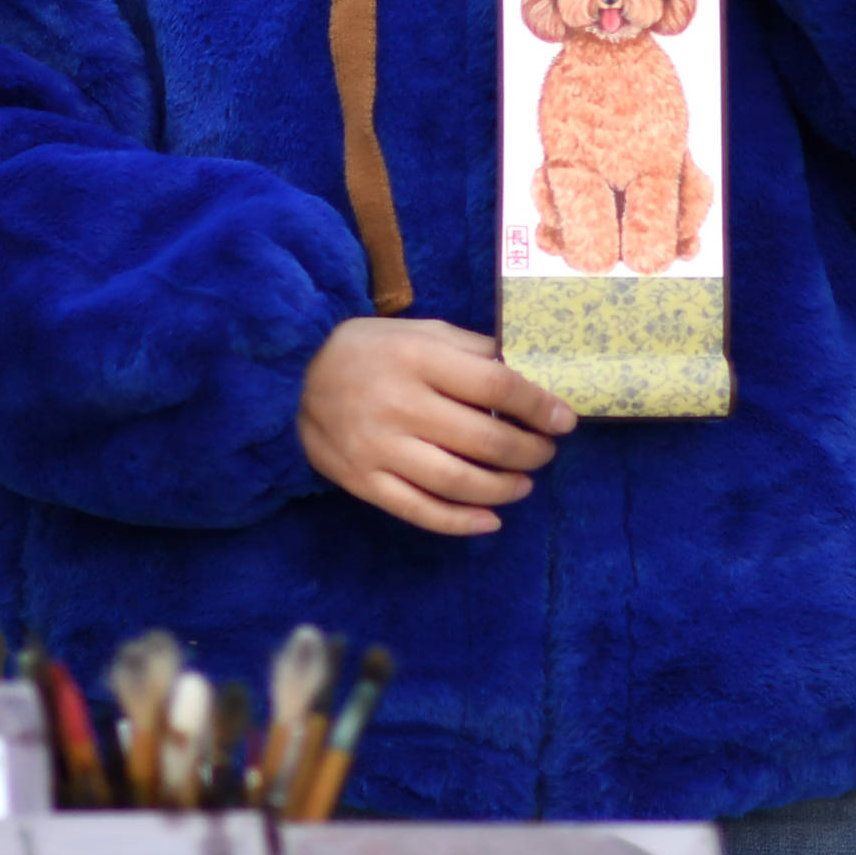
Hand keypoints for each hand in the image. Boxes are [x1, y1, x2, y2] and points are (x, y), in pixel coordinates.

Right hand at [298, 318, 576, 535]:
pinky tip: (489, 520)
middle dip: (529, 451)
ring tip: (524, 484)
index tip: (564, 419)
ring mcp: (380, 449)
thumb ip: (472, 350)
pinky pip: (420, 511)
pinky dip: (461, 522)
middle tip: (545, 452)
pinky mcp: (363, 482)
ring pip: (457, 482)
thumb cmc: (369, 351)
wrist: (291, 378)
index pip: (495, 387)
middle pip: (483, 440)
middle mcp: (401, 405)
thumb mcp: (420, 332)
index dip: (538, 406)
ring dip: (502, 489)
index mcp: (419, 359)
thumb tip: (528, 375)